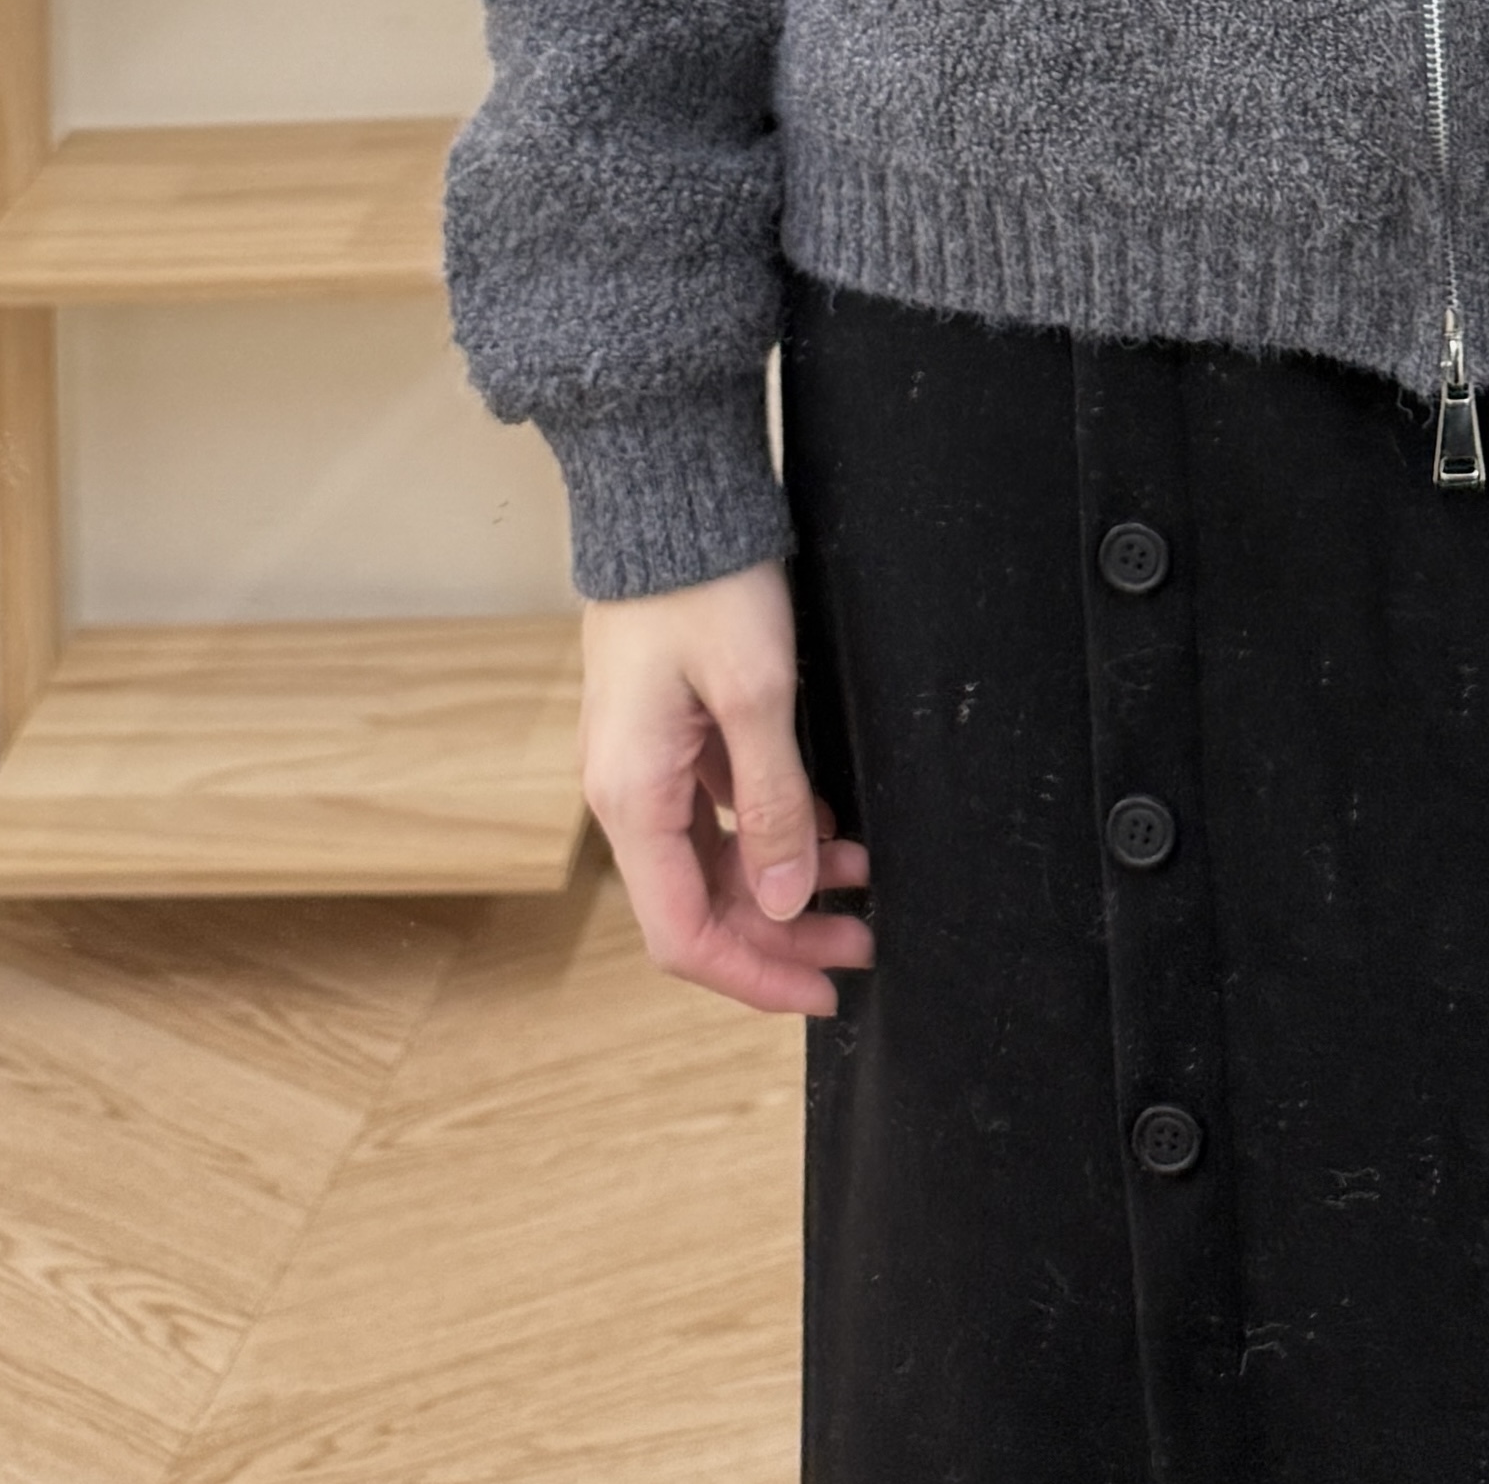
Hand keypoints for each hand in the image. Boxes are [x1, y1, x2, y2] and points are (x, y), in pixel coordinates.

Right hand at [578, 558, 872, 1017]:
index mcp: (633, 798)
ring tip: (860, 880)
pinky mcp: (667, 733)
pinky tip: (824, 827)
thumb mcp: (757, 696)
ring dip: (782, 881)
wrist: (669, 496)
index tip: (821, 992)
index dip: (753, 976)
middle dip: (781, 934)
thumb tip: (781, 901)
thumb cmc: (705, 582)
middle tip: (861, 941)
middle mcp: (627, 792)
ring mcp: (645, 763)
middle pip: (701, 905)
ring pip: (712, 860)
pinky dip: (769, 829)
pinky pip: (715, 812)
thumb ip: (771, 805)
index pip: (683, 934)